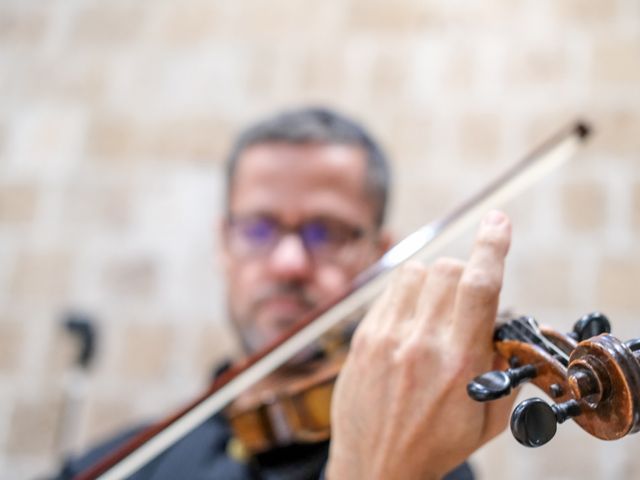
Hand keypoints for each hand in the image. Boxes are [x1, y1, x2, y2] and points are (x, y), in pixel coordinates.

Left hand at [327, 210, 514, 479]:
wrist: (375, 466)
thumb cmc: (434, 444)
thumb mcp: (487, 418)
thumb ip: (503, 367)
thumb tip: (505, 326)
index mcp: (459, 362)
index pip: (479, 286)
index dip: (492, 246)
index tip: (499, 222)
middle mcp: (420, 343)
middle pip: (447, 269)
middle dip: (466, 273)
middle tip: (466, 303)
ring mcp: (386, 337)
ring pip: (415, 272)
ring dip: (434, 281)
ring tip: (436, 311)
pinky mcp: (362, 337)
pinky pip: (389, 291)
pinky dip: (407, 295)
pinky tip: (411, 322)